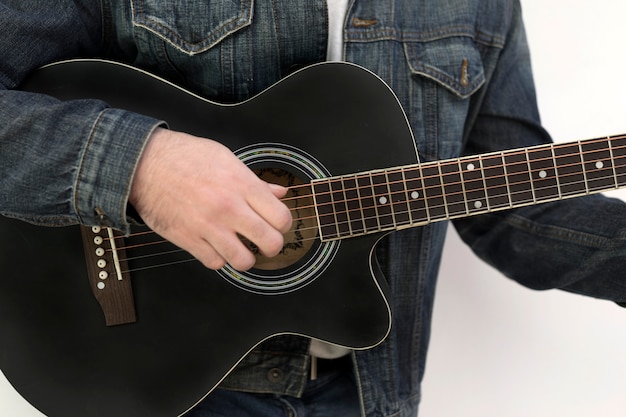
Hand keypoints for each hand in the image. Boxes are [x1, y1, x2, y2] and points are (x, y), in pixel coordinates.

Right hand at [129, 128, 292, 270]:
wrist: (144, 163)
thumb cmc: (186, 156)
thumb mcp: (226, 158)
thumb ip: (255, 182)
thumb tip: (280, 194)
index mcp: (242, 184)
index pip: (282, 218)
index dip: (284, 224)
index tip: (277, 223)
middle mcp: (228, 208)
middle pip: (270, 243)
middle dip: (272, 245)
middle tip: (264, 240)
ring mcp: (208, 226)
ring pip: (244, 261)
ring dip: (245, 257)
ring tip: (240, 247)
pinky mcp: (187, 240)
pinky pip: (215, 263)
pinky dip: (218, 258)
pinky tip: (216, 245)